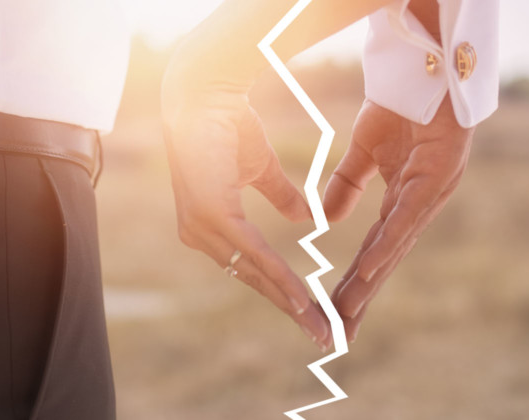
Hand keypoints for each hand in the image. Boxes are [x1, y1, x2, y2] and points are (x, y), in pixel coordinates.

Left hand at [161, 39, 331, 350]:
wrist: (207, 91)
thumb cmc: (229, 124)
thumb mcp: (262, 169)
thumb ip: (279, 195)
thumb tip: (302, 217)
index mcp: (213, 225)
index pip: (254, 267)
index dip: (286, 292)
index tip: (315, 314)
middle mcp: (203, 235)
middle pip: (256, 280)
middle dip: (294, 311)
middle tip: (325, 336)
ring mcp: (202, 228)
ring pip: (256, 273)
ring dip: (292, 303)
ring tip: (321, 327)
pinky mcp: (209, 216)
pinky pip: (252, 253)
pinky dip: (280, 276)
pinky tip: (302, 300)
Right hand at [324, 97, 473, 342]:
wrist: (426, 67)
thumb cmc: (401, 105)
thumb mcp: (363, 151)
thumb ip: (346, 184)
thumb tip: (326, 217)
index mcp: (402, 200)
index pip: (374, 249)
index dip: (356, 281)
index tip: (335, 310)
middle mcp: (417, 206)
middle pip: (385, 259)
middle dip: (362, 296)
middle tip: (340, 332)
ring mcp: (429, 194)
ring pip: (395, 247)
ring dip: (370, 282)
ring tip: (348, 312)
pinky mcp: (436, 177)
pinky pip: (407, 218)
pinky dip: (388, 245)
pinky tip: (371, 271)